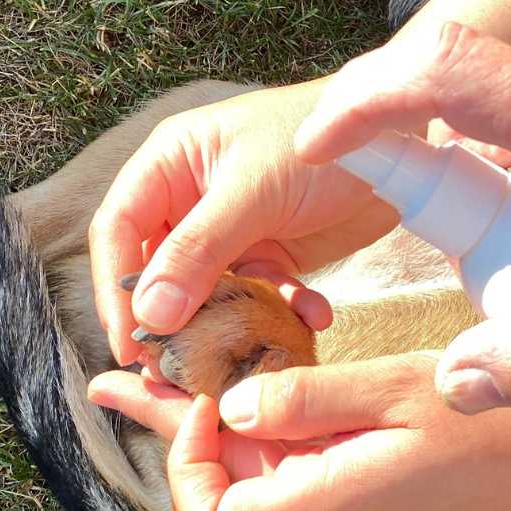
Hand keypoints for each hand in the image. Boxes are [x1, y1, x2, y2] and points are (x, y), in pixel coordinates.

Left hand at [87, 354, 510, 510]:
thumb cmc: (496, 424)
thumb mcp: (399, 389)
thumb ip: (310, 398)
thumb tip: (231, 408)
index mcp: (332, 508)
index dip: (186, 466)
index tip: (206, 397)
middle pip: (228, 488)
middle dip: (180, 424)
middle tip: (121, 373)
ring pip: (262, 472)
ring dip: (222, 422)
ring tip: (172, 367)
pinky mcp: (369, 502)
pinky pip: (301, 467)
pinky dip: (272, 426)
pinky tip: (259, 381)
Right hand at [89, 80, 398, 364]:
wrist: (395, 141)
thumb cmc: (316, 142)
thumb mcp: (252, 192)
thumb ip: (197, 252)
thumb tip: (148, 314)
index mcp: (170, 166)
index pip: (118, 229)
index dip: (116, 287)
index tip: (130, 344)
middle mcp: (192, 199)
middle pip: (158, 270)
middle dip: (172, 319)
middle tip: (183, 370)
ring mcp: (232, 229)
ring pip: (208, 293)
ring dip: (230, 325)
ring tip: (251, 355)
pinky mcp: (272, 252)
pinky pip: (258, 297)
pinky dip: (278, 314)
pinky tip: (312, 317)